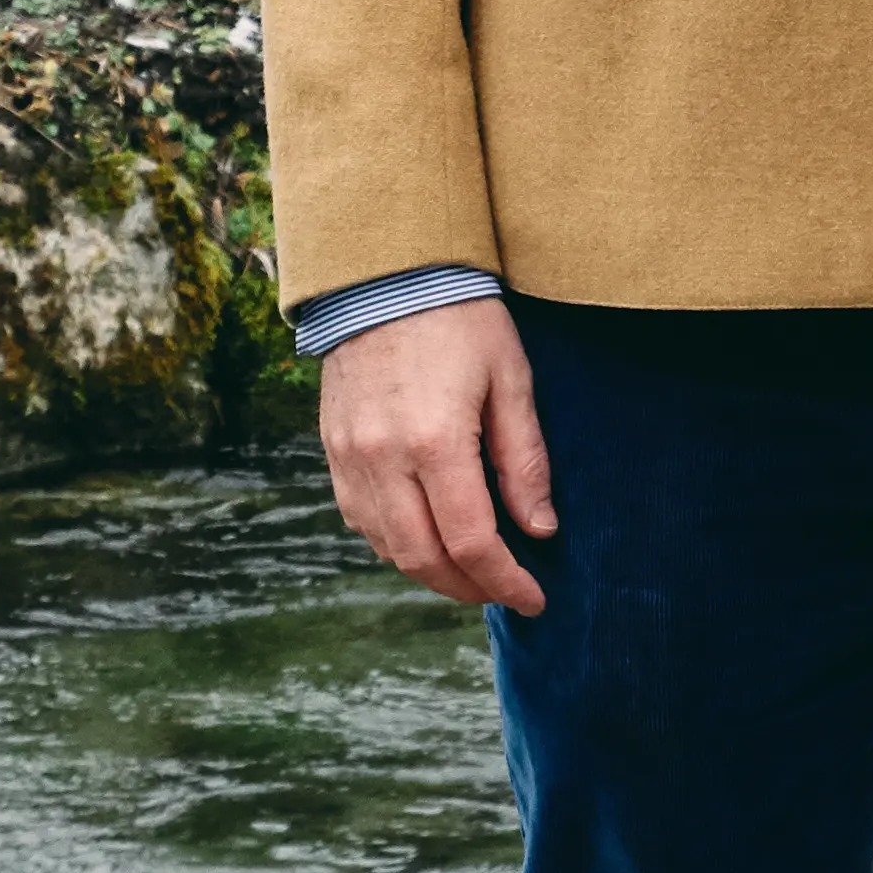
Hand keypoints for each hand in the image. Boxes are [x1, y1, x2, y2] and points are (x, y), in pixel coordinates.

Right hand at [316, 295, 556, 617]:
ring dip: (431, 572)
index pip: (471, 542)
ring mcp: (349, 456)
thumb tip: (539, 530)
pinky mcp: (332, 449)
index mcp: (435, 441)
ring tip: (471, 570)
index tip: (534, 598)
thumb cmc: (461, 319)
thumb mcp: (511, 380)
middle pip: (423, 559)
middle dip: (469, 588)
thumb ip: (525, 462)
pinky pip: (361, 519)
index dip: (505, 581)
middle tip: (504, 591)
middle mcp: (383, 458)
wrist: (385, 273)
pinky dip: (395, 542)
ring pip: (388, 547)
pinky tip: (427, 536)